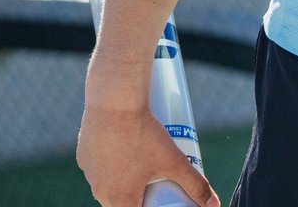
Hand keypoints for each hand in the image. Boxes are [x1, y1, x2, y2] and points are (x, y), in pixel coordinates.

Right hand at [77, 98, 218, 206]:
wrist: (115, 101)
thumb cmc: (144, 133)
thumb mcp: (173, 160)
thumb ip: (195, 183)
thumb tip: (214, 205)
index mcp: (119, 200)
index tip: (158, 199)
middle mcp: (100, 191)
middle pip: (120, 203)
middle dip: (136, 197)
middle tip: (153, 180)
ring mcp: (89, 174)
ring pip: (106, 185)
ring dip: (120, 180)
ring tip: (139, 162)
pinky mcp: (83, 156)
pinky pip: (95, 167)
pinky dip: (106, 163)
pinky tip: (118, 151)